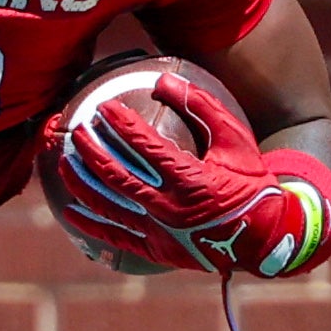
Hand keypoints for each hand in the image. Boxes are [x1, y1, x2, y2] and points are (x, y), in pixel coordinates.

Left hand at [43, 70, 330, 280]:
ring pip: (109, 207)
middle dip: (90, 151)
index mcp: (192, 180)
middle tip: (75, 131)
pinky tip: (70, 209)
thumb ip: (201, 106)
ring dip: (82, 183)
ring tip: (64, 162)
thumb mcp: (235, 140)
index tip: (103, 107)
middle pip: (117, 176)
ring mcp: (161, 233)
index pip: (146, 147)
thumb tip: (164, 78)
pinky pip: (116, 237)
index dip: (121, 125)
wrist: (267, 238)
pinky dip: (91, 224)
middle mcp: (171, 209)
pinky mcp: (157, 251)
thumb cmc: (252, 183)